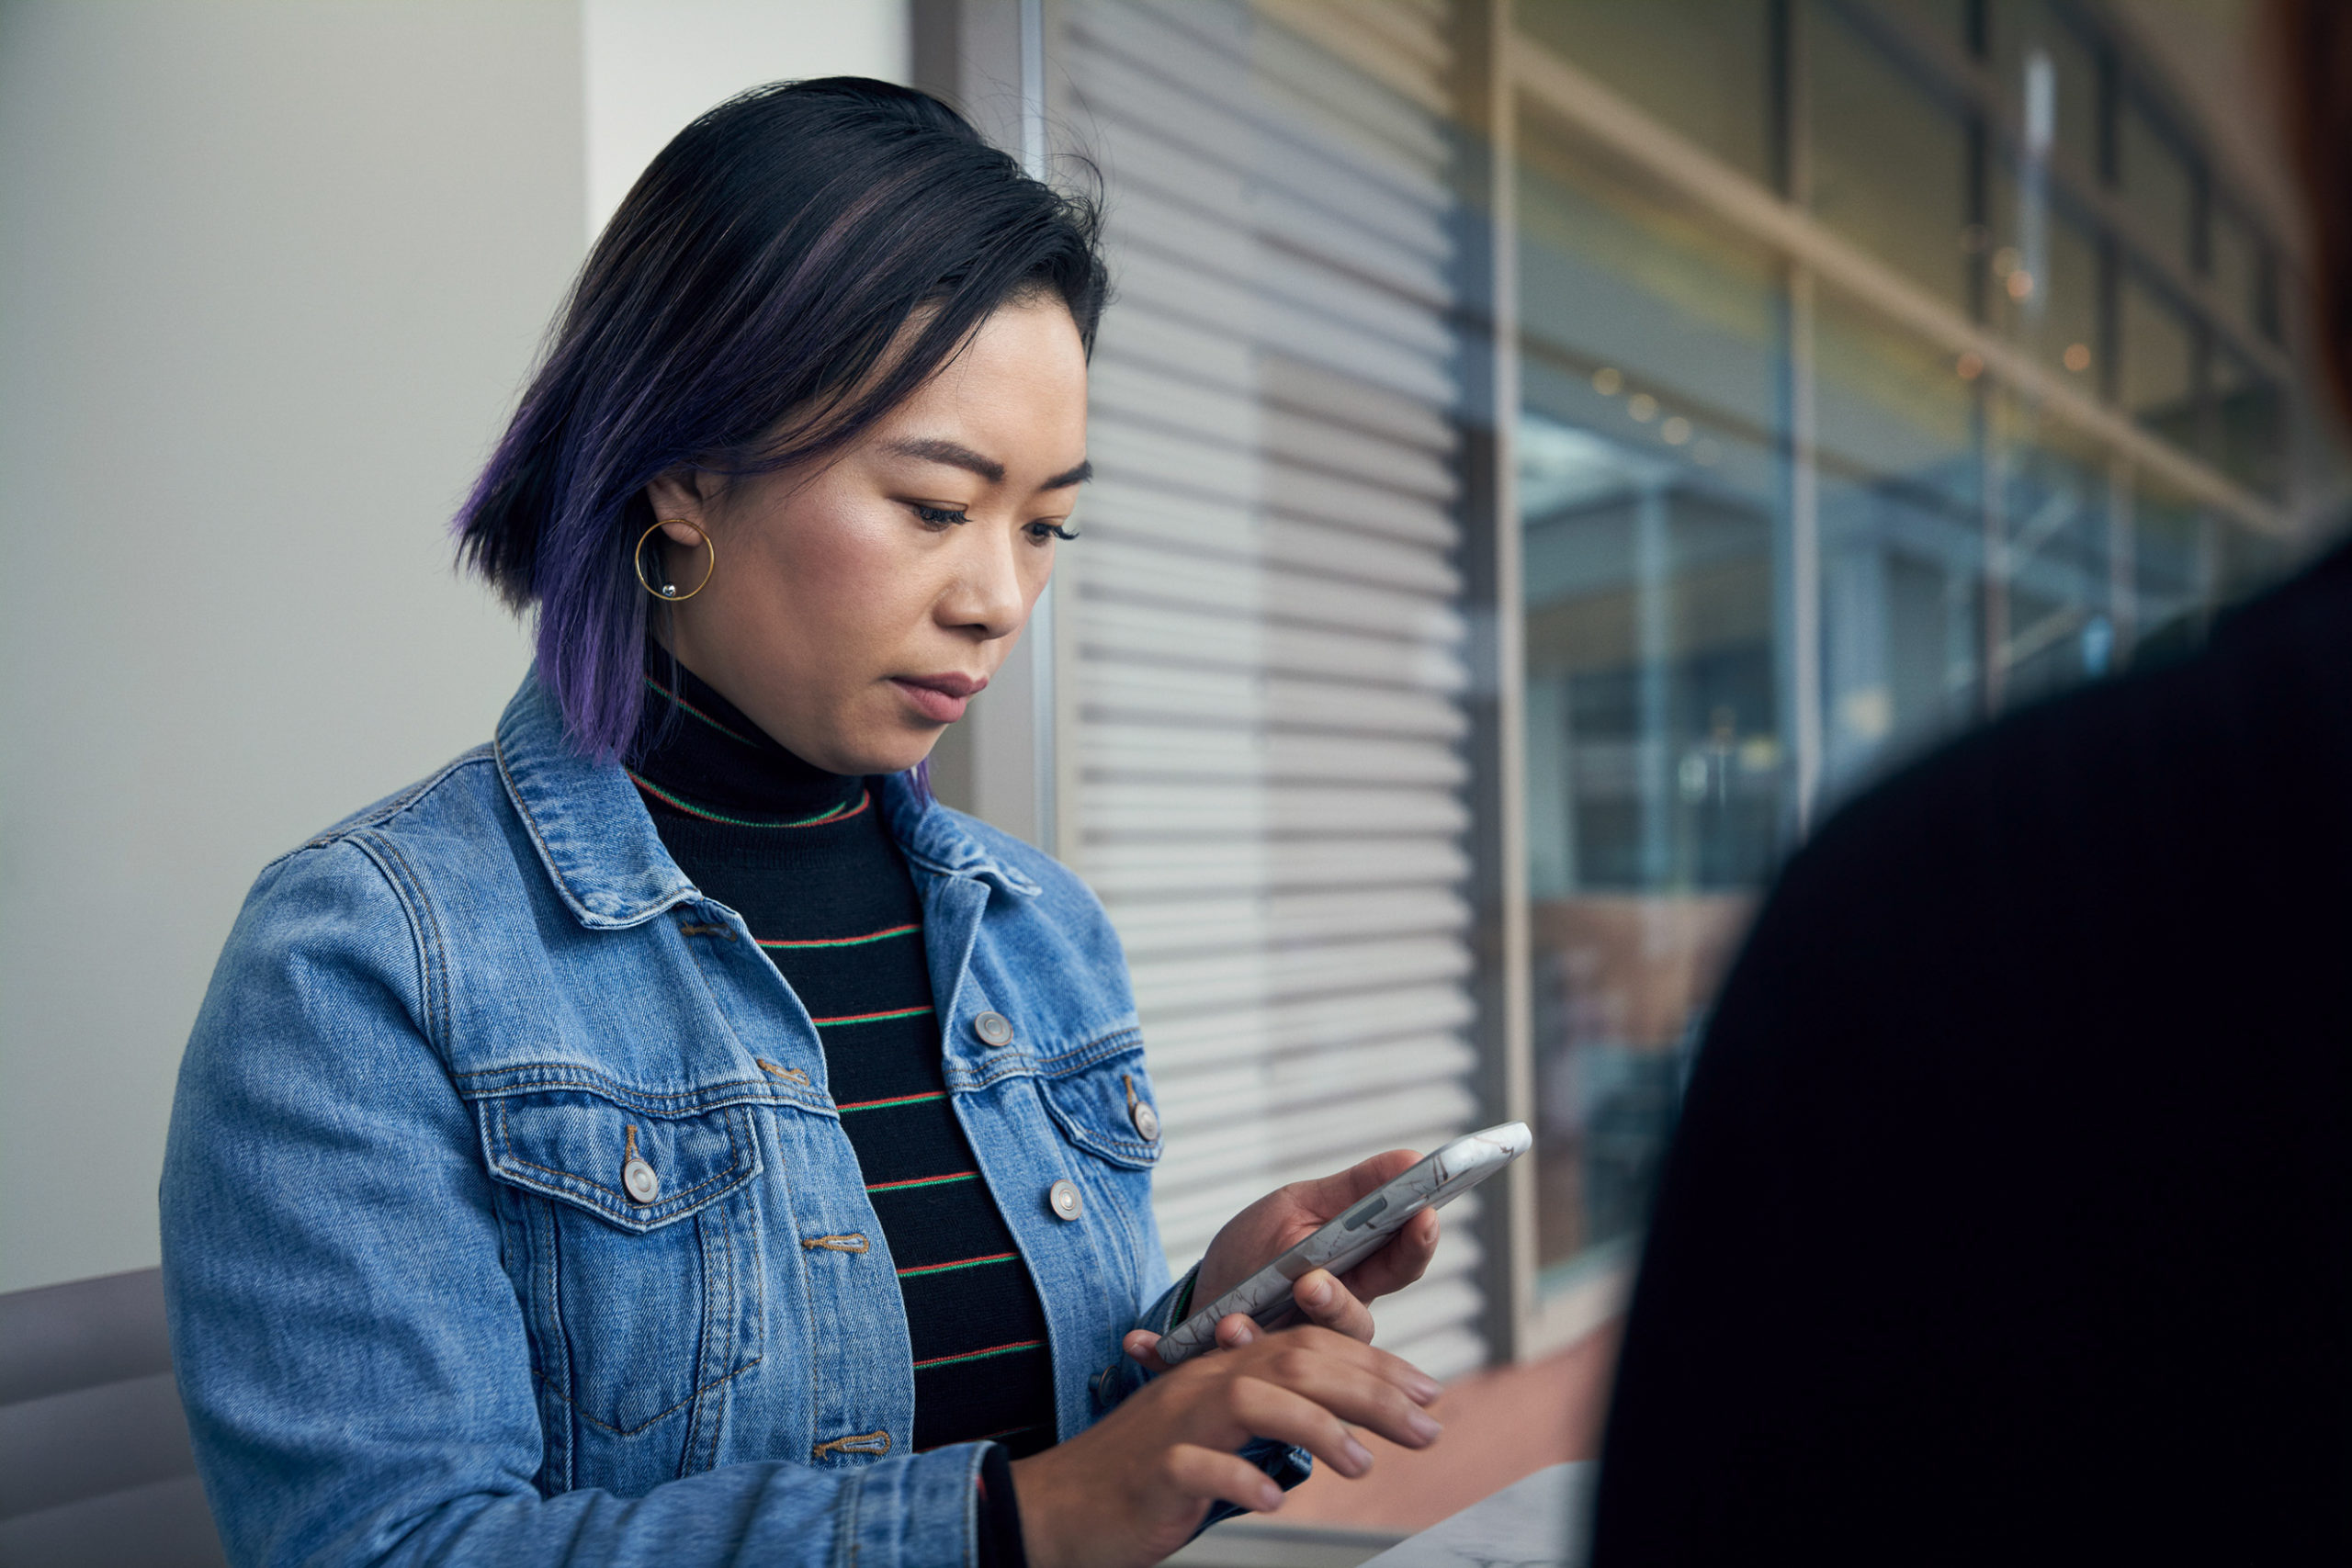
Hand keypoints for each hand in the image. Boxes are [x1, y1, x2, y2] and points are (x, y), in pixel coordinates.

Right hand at [1009, 1324, 1442, 1567]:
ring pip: (1254, 1399)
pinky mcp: (1152, 1469)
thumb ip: (1273, 1421)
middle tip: (1425, 1427)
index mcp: (1224, 1370)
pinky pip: (1200, 1464)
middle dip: (1371, 1392)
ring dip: (1317, 1429)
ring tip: (1362, 1465)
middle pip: (1295, 1364)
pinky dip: (1242, 1477)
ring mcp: (1175, 1423)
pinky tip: (1273, 1500)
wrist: (1059, 1505)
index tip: (1428, 1390)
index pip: (1309, 1346)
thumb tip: (1347, 1428)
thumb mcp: (1218, 1435)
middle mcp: (1202, 1384)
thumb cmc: (1146, 1474)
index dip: (1375, 1366)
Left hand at [1142, 1151, 1440, 1363]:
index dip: (1416, 1244)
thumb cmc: (1257, 1251)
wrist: (1198, 1301)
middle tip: (1311, 1283)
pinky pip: (1198, 1371)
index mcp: (1350, 1278)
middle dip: (1334, 1306)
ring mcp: (1280, 1352)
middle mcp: (1323, 1325)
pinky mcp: (1228, 1371)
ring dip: (1257, 1339)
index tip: (1421, 1215)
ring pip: (1290, 1361)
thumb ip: (1350, 1192)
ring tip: (1233, 1322)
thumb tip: (1412, 1156)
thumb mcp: (1297, 1210)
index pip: (1398, 1265)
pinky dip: (1164, 1356)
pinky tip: (1138, 1342)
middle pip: (1353, 1326)